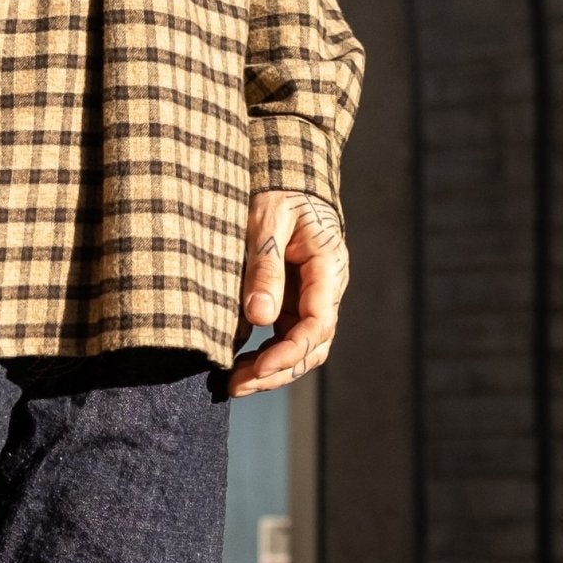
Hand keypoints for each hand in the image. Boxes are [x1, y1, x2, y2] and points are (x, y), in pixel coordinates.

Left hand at [229, 191, 349, 396]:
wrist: (286, 176)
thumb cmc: (276, 190)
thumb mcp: (266, 219)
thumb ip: (264, 265)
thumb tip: (260, 318)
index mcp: (327, 265)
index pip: (318, 324)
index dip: (289, 353)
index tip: (257, 369)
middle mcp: (327, 287)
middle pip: (313, 347)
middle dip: (277, 372)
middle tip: (236, 386)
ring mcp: (312, 298)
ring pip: (302, 350)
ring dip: (271, 372)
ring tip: (234, 385)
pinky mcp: (295, 303)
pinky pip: (287, 340)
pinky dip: (266, 358)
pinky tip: (240, 366)